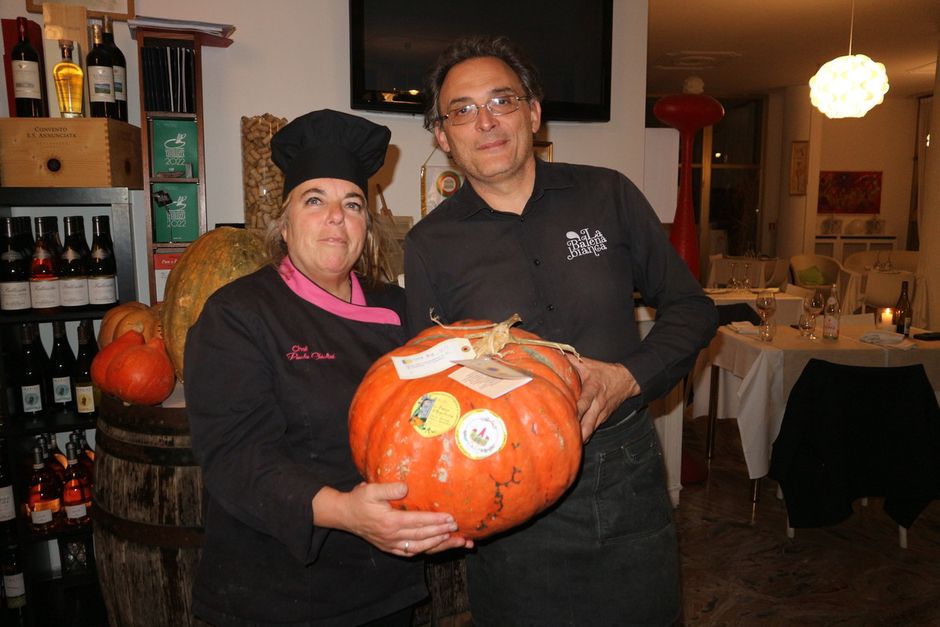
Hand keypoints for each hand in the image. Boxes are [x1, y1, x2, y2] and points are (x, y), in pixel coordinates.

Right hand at [313, 482, 473, 556]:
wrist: (345, 515)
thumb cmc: (359, 500)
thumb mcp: (370, 489)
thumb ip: (388, 489)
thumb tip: (405, 488)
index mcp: (390, 522)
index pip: (418, 523)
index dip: (435, 521)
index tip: (451, 519)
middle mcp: (392, 536)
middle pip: (423, 537)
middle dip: (443, 534)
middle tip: (461, 531)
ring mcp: (392, 545)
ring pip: (421, 548)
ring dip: (441, 546)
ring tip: (459, 543)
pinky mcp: (390, 548)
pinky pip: (412, 552)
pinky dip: (427, 551)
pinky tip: (439, 548)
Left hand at [567, 355, 640, 441]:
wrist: (627, 380)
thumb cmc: (603, 372)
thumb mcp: (588, 364)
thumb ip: (570, 361)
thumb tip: (553, 353)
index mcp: (593, 389)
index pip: (584, 402)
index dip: (576, 410)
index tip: (566, 417)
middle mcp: (598, 403)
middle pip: (588, 422)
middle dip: (578, 432)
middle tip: (565, 440)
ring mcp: (601, 413)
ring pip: (591, 429)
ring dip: (581, 437)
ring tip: (569, 446)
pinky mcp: (603, 419)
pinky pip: (593, 429)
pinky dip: (585, 436)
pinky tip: (576, 443)